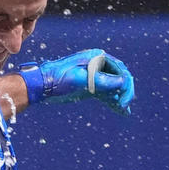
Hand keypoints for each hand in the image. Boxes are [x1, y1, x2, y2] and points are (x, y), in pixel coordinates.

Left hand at [19, 50, 133, 113]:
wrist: (43, 84)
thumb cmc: (59, 78)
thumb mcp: (80, 78)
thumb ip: (101, 80)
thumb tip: (122, 82)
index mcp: (97, 57)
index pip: (120, 69)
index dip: (126, 84)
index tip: (124, 99)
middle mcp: (99, 65)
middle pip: (120, 77)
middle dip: (124, 91)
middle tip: (124, 105)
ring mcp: (95, 76)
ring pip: (114, 87)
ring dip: (120, 98)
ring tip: (124, 110)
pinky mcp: (91, 87)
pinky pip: (106, 94)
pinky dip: (113, 102)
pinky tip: (121, 111)